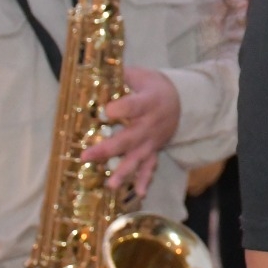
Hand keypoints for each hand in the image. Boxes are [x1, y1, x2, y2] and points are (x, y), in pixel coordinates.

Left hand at [81, 67, 180, 196]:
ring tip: (111, 185)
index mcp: (147, 102)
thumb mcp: (140, 75)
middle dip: (108, 148)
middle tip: (87, 156)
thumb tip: (93, 74)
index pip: (132, 106)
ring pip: (137, 157)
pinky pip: (150, 166)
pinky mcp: (153, 150)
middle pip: (129, 138)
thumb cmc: (153, 87)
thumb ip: (120, 77)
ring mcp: (152, 140)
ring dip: (124, 172)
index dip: (119, 108)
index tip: (104, 112)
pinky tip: (140, 193)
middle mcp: (149, 124)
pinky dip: (146, 179)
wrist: (180, 101)